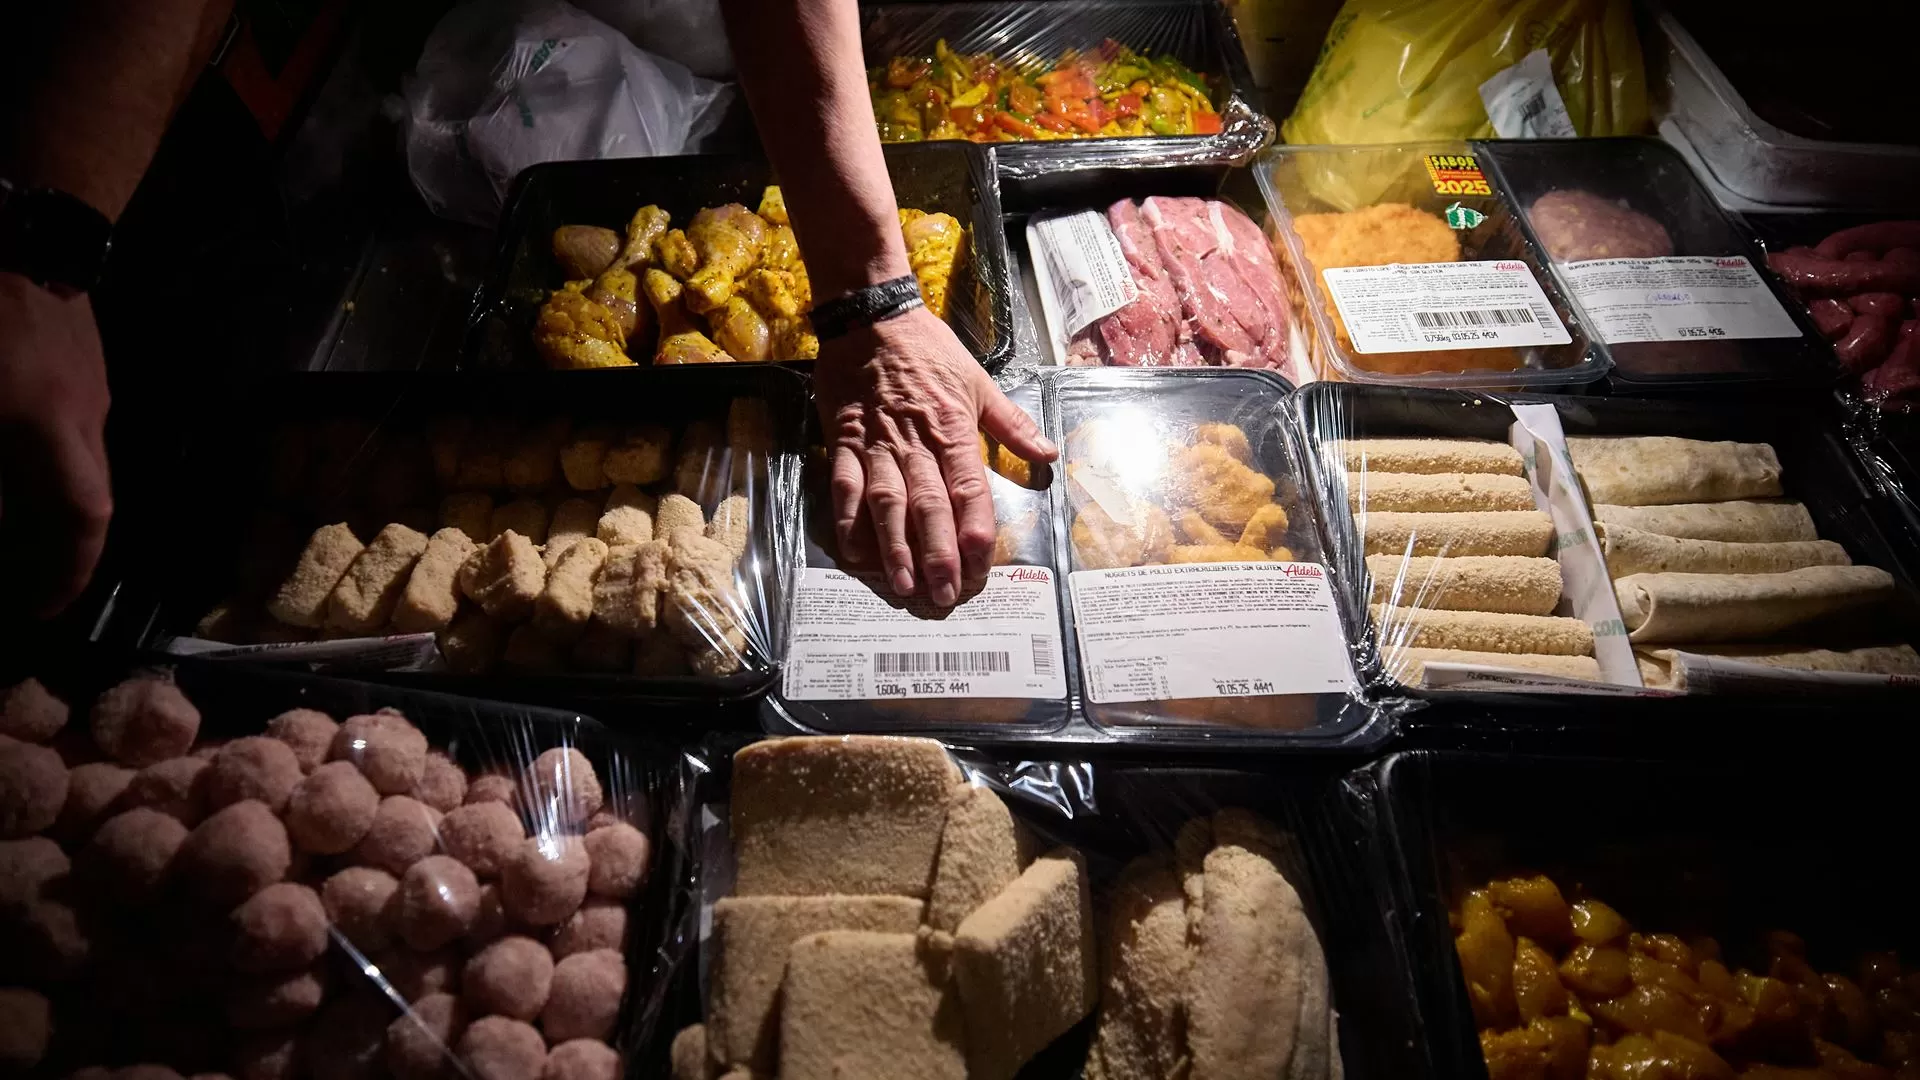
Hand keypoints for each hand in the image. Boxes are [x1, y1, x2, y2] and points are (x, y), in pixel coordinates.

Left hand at [0, 273, 112, 617]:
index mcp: (47, 431)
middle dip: (64, 549)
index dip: (65, 573)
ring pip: (78, 463)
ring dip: (50, 502)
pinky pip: (66, 426)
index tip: (43, 609)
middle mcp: (82, 417)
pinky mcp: (77, 357)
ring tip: (11, 521)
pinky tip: (8, 444)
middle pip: (88, 501)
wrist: (25, 221)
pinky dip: (41, 457)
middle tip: (31, 579)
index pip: (79, 522)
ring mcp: (87, 384)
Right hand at [815, 305, 1055, 606]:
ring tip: (903, 584)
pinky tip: (855, 554)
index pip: (968, 488)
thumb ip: (1012, 425)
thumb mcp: (979, 381)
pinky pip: (845, 487)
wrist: (870, 317)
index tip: (979, 564)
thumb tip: (1048, 456)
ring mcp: (877, 445)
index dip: (974, 528)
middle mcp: (916, 444)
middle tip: (945, 593)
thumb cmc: (929, 350)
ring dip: (895, 547)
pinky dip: (848, 521)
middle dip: (937, 553)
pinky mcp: (844, 442)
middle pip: (928, 505)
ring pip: (887, 503)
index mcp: (953, 430)